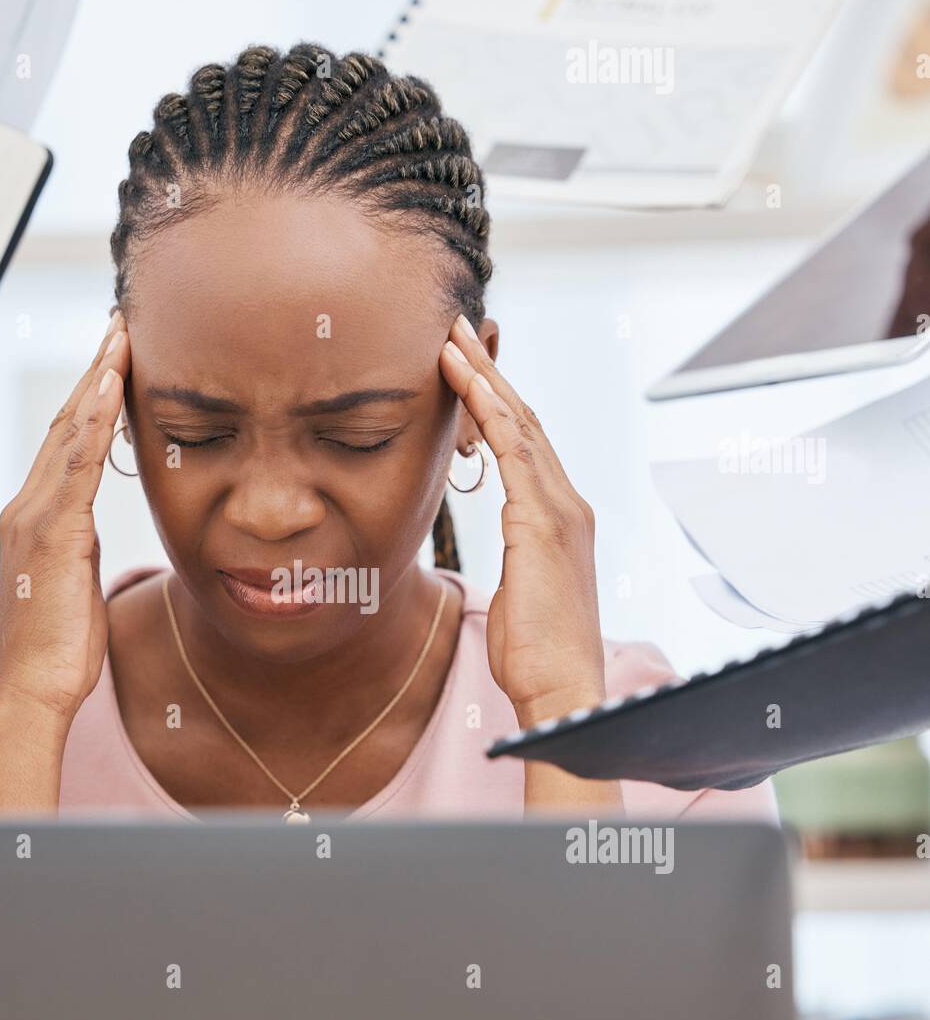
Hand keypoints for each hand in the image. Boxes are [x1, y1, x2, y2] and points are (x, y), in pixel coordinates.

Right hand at [0, 314, 130, 730]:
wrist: (31, 692)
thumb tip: (87, 535)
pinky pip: (76, 464)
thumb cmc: (56, 651)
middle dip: (93, 373)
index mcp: (34, 520)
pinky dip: (93, 422)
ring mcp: (35, 517)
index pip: (65, 445)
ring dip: (96, 381)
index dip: (88, 400)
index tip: (113, 361)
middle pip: (64, 425)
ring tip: (120, 337)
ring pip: (69, 433)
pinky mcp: (53, 534)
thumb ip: (75, 552)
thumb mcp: (71, 587)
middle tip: (118, 327)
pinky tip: (111, 388)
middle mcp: (26, 508)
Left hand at [439, 316, 606, 728]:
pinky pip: (513, 451)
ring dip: (485, 379)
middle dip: (491, 374)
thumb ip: (519, 566)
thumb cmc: (536, 653)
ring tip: (452, 340)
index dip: (498, 403)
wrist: (560, 687)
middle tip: (457, 332)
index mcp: (561, 520)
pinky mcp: (543, 523)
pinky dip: (489, 411)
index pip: (527, 445)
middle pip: (525, 421)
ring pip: (519, 425)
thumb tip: (509, 564)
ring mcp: (560, 510)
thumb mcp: (522, 596)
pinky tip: (466, 380)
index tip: (468, 369)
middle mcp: (568, 504)